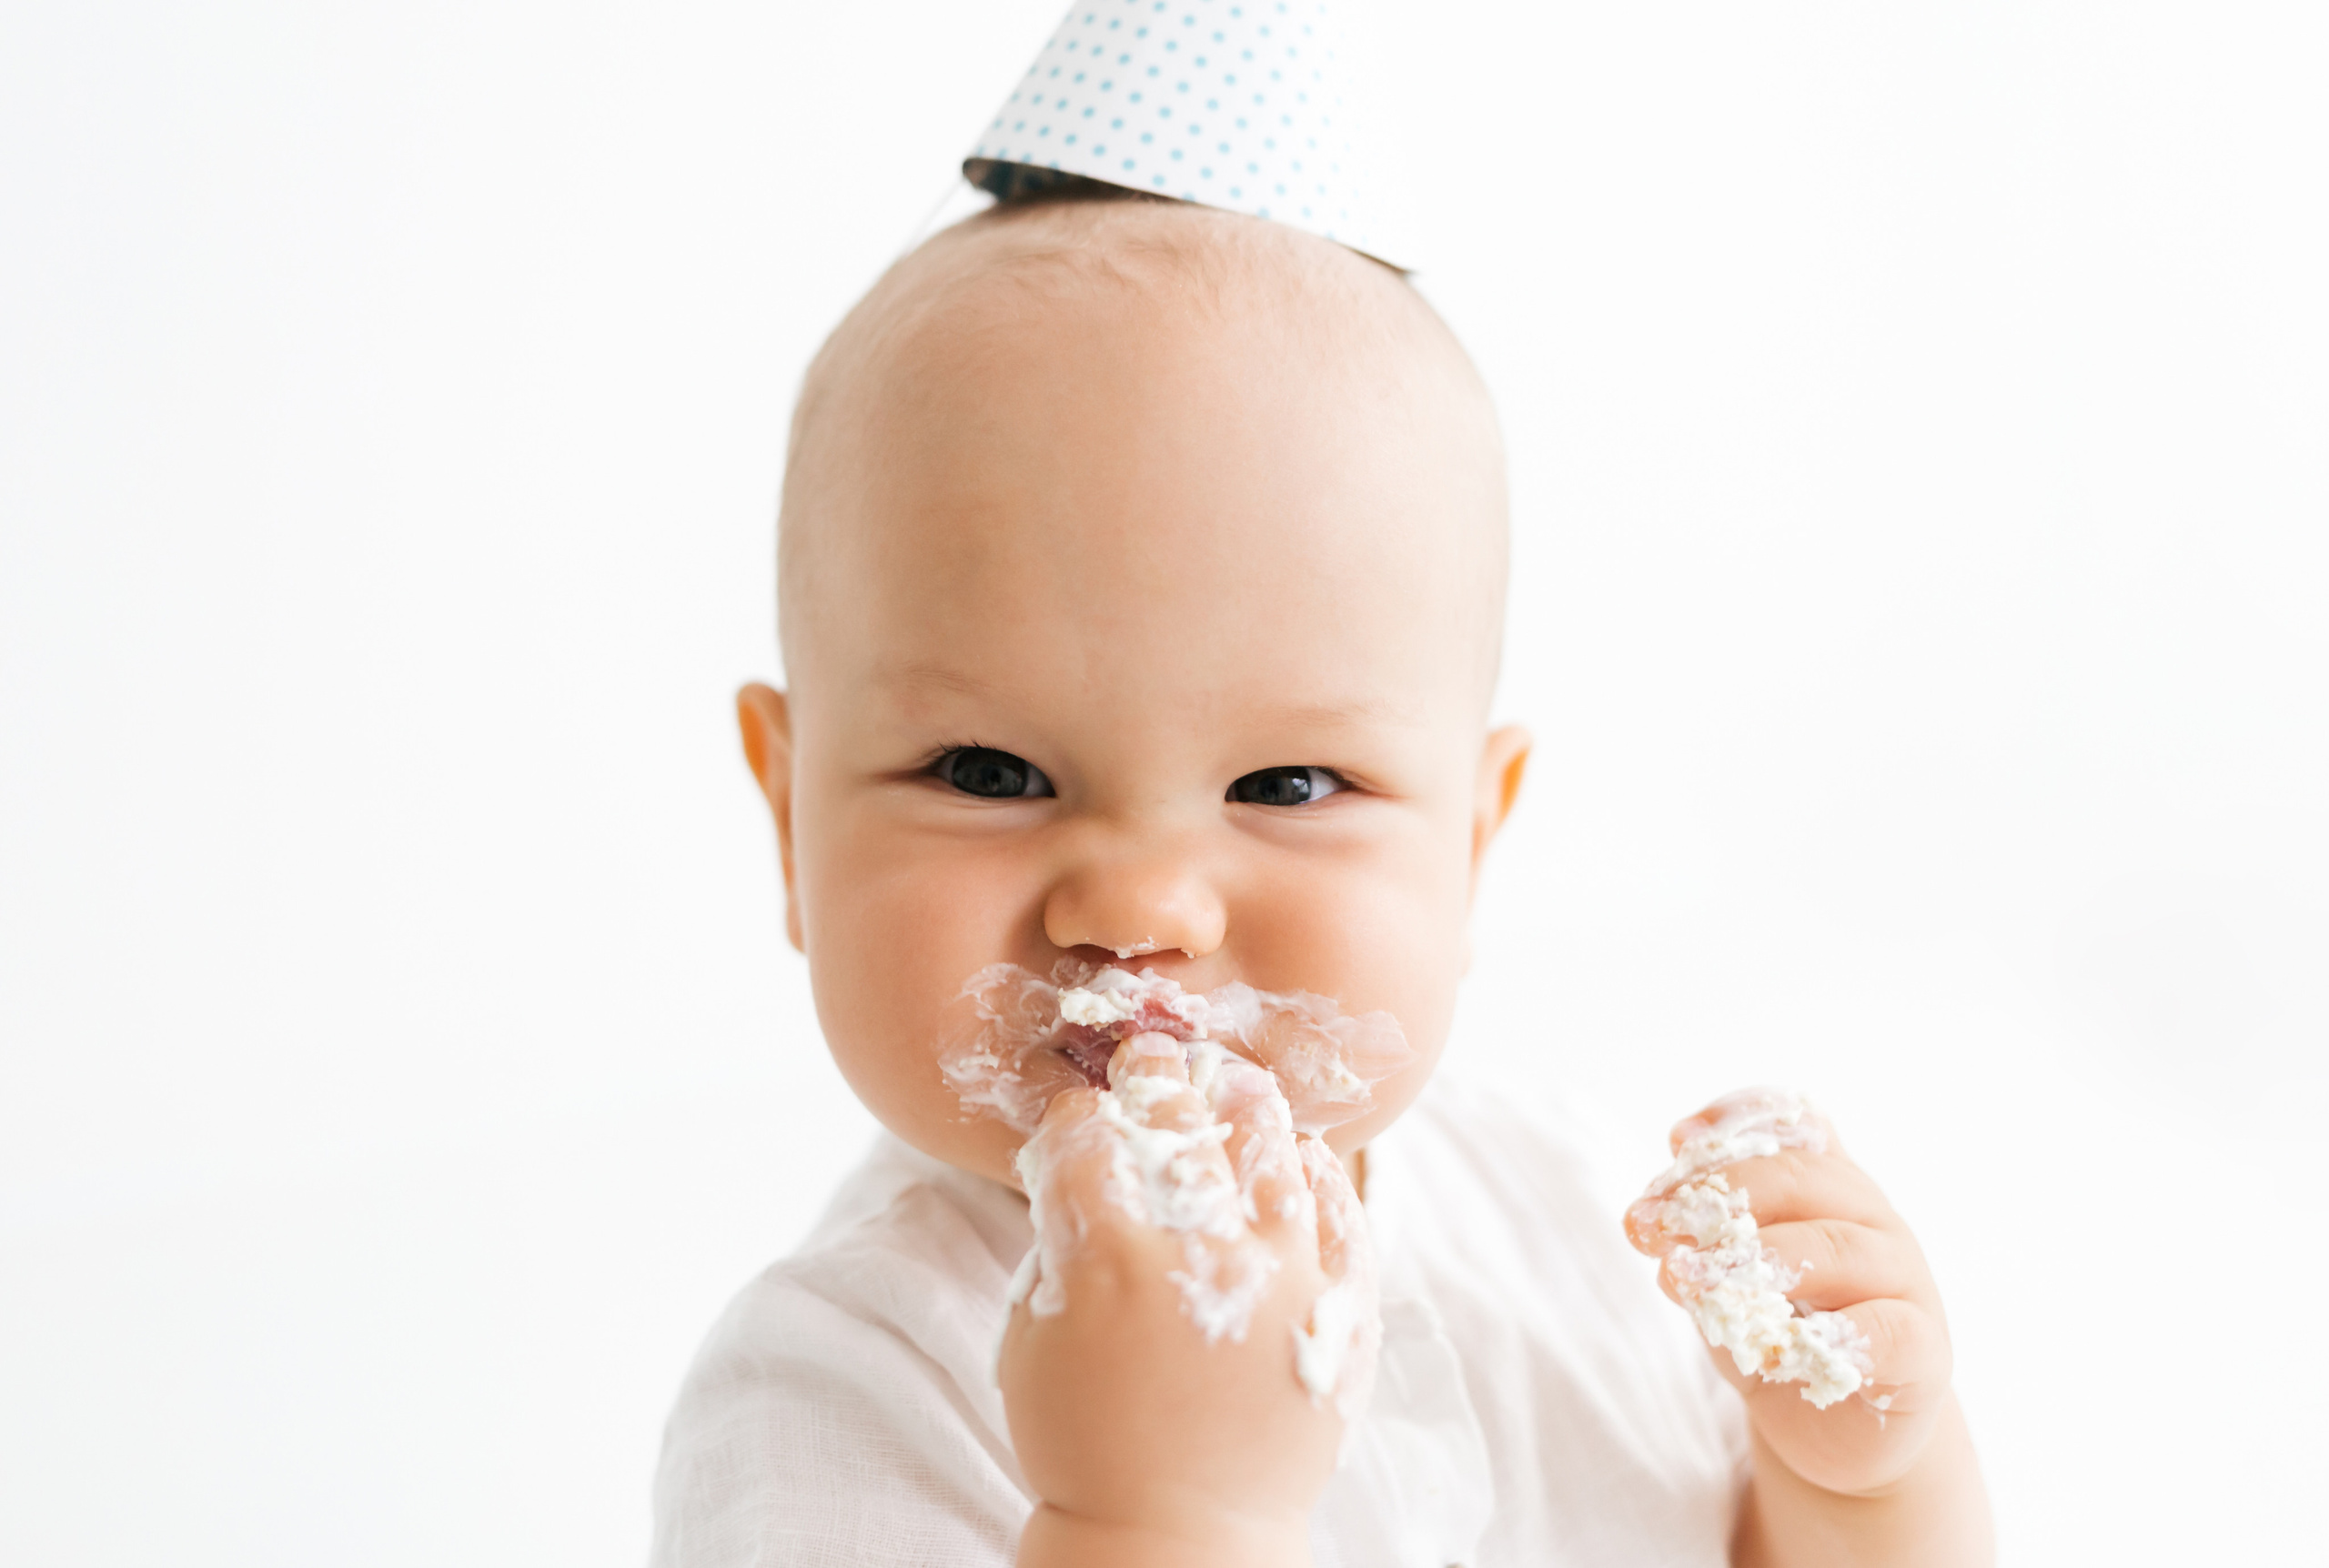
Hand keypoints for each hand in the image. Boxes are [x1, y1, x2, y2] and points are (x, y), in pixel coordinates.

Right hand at [1000, 1035, 1371, 1567]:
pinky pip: (1340, 1209)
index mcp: (1108, 1262)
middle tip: (1149, 1061)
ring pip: (1270, 1145)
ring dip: (1243, 1102)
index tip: (1080, 1115)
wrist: (1177, 1537)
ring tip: (1230, 1087)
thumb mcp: (1030, 1334)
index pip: (1088, 1138)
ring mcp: (1283, 1278)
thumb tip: (1079, 1155)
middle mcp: (1202, 1255)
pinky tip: (1295, 1155)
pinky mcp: (1338, 1307)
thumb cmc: (1084, 1438)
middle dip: (1154, 1076)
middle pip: (1179, 1119)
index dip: (1077, 1116)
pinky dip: (1317, 1172)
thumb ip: (1055, 1238)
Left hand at [1625, 1091, 1954, 1497]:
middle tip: (1652, 1228)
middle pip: (1802, 1180)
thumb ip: (1702, 1232)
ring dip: (1755, 1259)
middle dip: (1718, 1196)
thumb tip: (1664, 1183)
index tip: (1679, 1139)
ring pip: (1839, 1249)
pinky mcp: (1923, 1349)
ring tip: (1685, 1278)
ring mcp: (1905, 1280)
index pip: (1796, 1125)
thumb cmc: (1774, 1335)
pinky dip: (1830, 1334)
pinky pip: (1886, 1331)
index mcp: (1826, 1186)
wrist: (1834, 1429)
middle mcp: (1870, 1220)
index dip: (1740, 1119)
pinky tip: (1777, 1345)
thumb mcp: (1723, 1278)